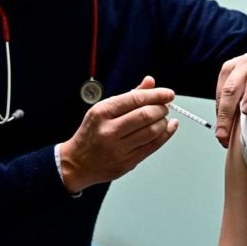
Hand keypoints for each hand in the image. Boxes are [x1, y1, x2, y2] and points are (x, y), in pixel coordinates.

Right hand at [59, 76, 178, 191]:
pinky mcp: (127, 162)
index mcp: (102, 112)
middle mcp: (109, 130)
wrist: (77, 163)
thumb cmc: (92, 133)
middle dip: (161, 108)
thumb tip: (150, 82)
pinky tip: (169, 128)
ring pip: (152, 131)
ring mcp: (119, 148)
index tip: (168, 94)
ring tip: (163, 118)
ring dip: (164, 122)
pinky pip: (153, 146)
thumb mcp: (104, 109)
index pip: (136, 99)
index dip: (157, 95)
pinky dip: (166, 135)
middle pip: (146, 115)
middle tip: (165, 106)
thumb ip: (129, 96)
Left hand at [214, 45, 246, 146]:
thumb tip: (229, 132)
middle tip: (227, 131)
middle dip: (227, 110)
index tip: (222, 135)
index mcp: (232, 70)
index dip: (220, 116)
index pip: (222, 94)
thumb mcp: (246, 86)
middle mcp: (245, 63)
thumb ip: (237, 103)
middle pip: (233, 86)